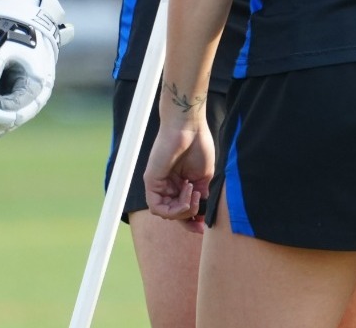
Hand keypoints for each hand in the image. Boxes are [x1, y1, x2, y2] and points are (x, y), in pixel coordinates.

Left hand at [143, 102, 215, 231]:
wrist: (189, 126)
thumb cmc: (198, 144)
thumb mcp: (204, 176)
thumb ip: (201, 195)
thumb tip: (201, 211)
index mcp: (180, 184)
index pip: (182, 210)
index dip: (192, 222)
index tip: (203, 228)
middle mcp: (168, 186)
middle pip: (174, 215)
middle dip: (189, 220)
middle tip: (201, 218)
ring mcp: (158, 184)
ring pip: (166, 214)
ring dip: (184, 210)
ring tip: (194, 193)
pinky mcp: (151, 182)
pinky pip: (157, 207)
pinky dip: (174, 207)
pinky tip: (187, 192)